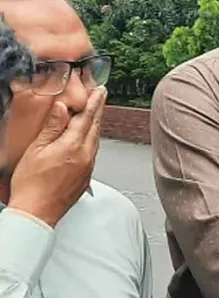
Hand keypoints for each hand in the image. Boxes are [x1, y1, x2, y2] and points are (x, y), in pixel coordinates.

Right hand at [8, 87, 106, 226]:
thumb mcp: (36, 149)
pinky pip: (92, 152)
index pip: (87, 117)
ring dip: (96, 124)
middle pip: (95, 127)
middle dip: (99, 109)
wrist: (36, 213)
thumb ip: (52, 127)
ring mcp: (88, 167)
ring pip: (95, 139)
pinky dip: (91, 139)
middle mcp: (86, 155)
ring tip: (95, 113)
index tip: (99, 90)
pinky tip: (87, 138)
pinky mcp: (86, 177)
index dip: (94, 101)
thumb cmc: (31, 184)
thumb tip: (63, 108)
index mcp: (73, 145)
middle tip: (102, 95)